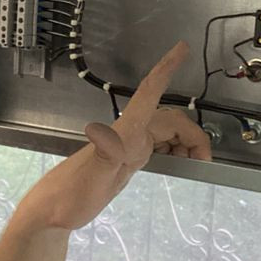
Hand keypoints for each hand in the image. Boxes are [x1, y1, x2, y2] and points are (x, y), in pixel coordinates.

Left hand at [18, 41, 210, 231]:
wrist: (55, 212)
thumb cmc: (70, 196)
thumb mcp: (91, 178)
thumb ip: (104, 155)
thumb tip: (105, 129)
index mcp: (124, 133)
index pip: (149, 93)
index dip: (166, 69)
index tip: (181, 48)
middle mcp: (128, 134)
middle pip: (171, 121)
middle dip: (193, 136)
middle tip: (206, 162)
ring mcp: (129, 146)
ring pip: (168, 134)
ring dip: (186, 145)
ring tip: (195, 166)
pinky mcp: (128, 159)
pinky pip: (160, 146)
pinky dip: (176, 152)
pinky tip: (178, 165)